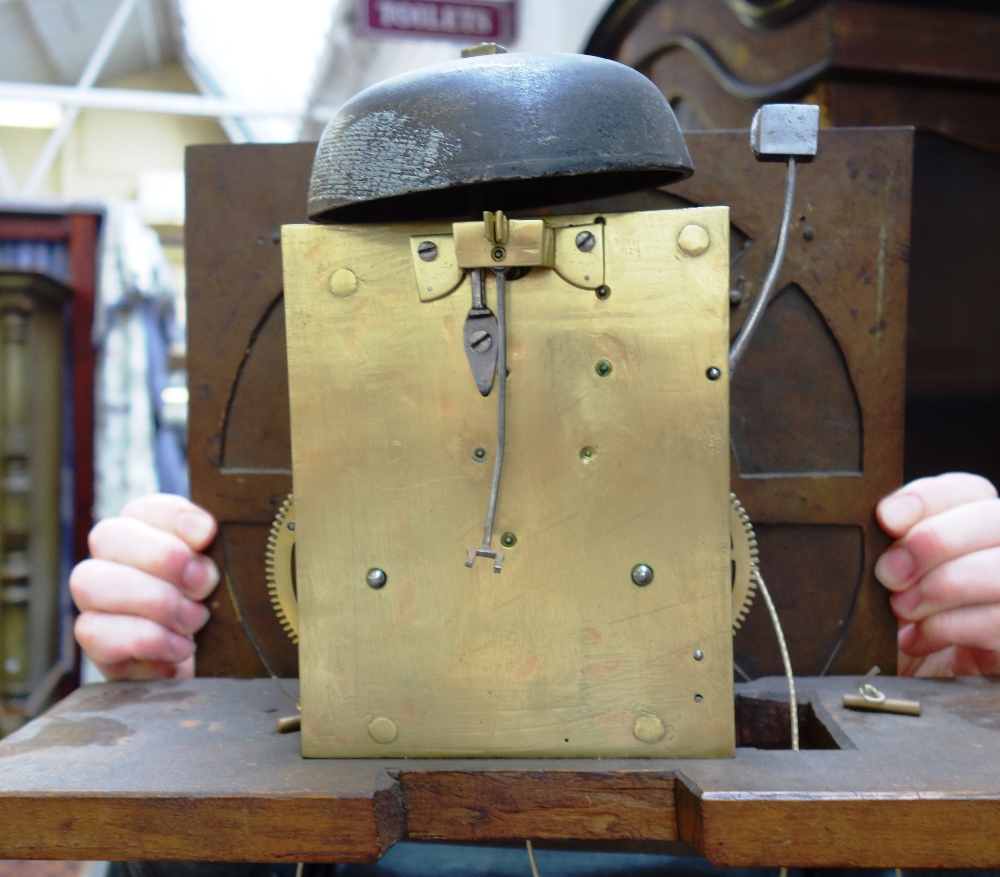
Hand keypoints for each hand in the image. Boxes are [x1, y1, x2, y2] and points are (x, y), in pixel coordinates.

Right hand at [70, 494, 218, 679]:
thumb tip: (205, 531)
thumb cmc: (222, 612)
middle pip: (106, 535)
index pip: (143, 507)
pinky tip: (181, 647)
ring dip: (153, 600)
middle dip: (162, 557)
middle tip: (205, 584)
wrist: (215, 667)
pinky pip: (93, 632)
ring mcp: (97, 602)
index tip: (208, 535)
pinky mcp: (97, 644)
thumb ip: (218, 550)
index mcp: (147, 534)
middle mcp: (113, 562)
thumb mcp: (230, 576)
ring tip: (196, 620)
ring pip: (89, 582)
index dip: (174, 516)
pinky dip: (145, 639)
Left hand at [875, 472, 999, 676]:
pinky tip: (918, 637)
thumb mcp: (882, 585)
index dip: (929, 497)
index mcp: (969, 531)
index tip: (885, 517)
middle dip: (935, 541)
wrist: (894, 696)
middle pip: (996, 518)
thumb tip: (884, 519)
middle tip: (888, 573)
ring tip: (901, 608)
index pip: (969, 490)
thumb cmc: (887, 632)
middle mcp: (999, 555)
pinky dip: (952, 626)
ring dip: (943, 586)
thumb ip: (890, 547)